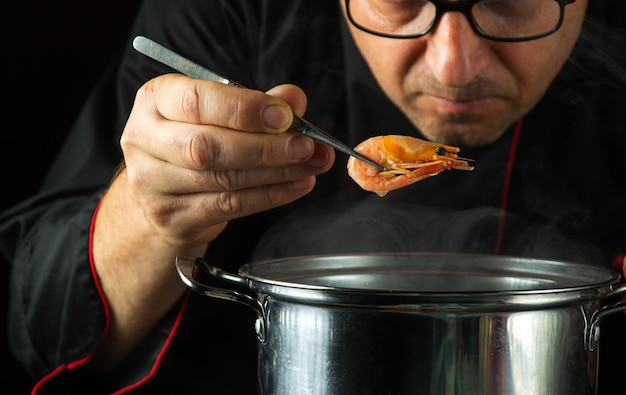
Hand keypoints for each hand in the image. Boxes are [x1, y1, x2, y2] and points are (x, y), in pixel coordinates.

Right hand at [88, 74, 333, 371]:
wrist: (158, 191)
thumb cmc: (192, 137)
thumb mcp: (215, 110)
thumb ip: (253, 102)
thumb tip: (293, 99)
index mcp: (155, 99)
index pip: (197, 102)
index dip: (245, 109)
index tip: (287, 115)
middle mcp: (144, 139)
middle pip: (207, 146)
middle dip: (265, 147)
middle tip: (306, 146)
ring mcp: (152, 183)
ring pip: (222, 179)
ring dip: (276, 173)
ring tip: (310, 165)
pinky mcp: (171, 216)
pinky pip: (228, 206)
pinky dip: (269, 196)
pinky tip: (296, 186)